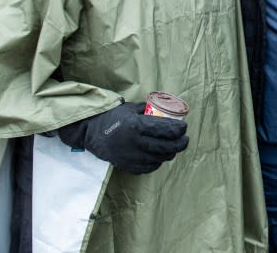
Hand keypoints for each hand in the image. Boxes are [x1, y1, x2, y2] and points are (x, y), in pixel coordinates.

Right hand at [58, 101, 188, 173]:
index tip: (184, 127)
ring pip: (160, 158)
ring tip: (173, 147)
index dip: (179, 130)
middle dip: (180, 144)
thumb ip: (148, 110)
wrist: (91, 133)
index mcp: (137, 126)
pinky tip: (159, 156)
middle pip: (167, 147)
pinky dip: (158, 162)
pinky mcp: (128, 166)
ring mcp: (132, 157)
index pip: (166, 130)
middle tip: (185, 140)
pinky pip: (150, 167)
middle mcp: (136, 143)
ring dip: (170, 153)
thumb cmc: (112, 118)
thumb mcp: (131, 108)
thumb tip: (167, 109)